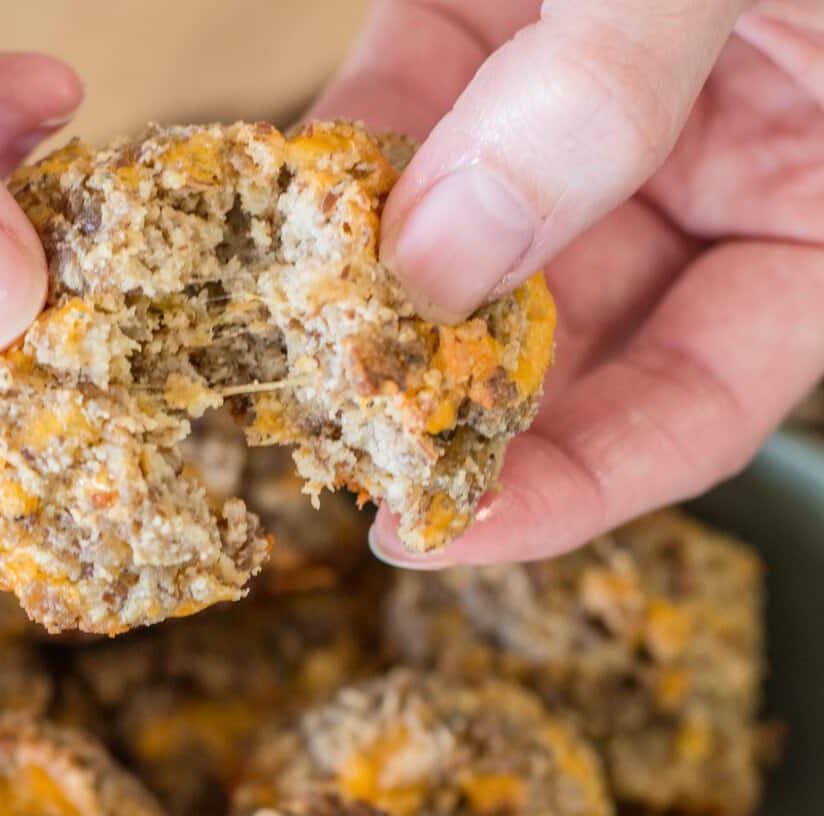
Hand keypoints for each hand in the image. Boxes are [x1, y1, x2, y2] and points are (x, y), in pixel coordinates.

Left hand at [318, 0, 823, 566]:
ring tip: (294, 354)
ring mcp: (583, 109)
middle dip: (451, 402)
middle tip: (349, 449)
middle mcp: (702, 173)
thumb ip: (609, 92)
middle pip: (566, 353)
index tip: (447, 530)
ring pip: (466, 253)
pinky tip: (281, 221)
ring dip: (372, 303)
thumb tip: (447, 254)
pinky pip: (398, 123)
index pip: (699, 406)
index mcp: (815, 195)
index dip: (577, 487)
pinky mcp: (481, 22)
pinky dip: (334, 174)